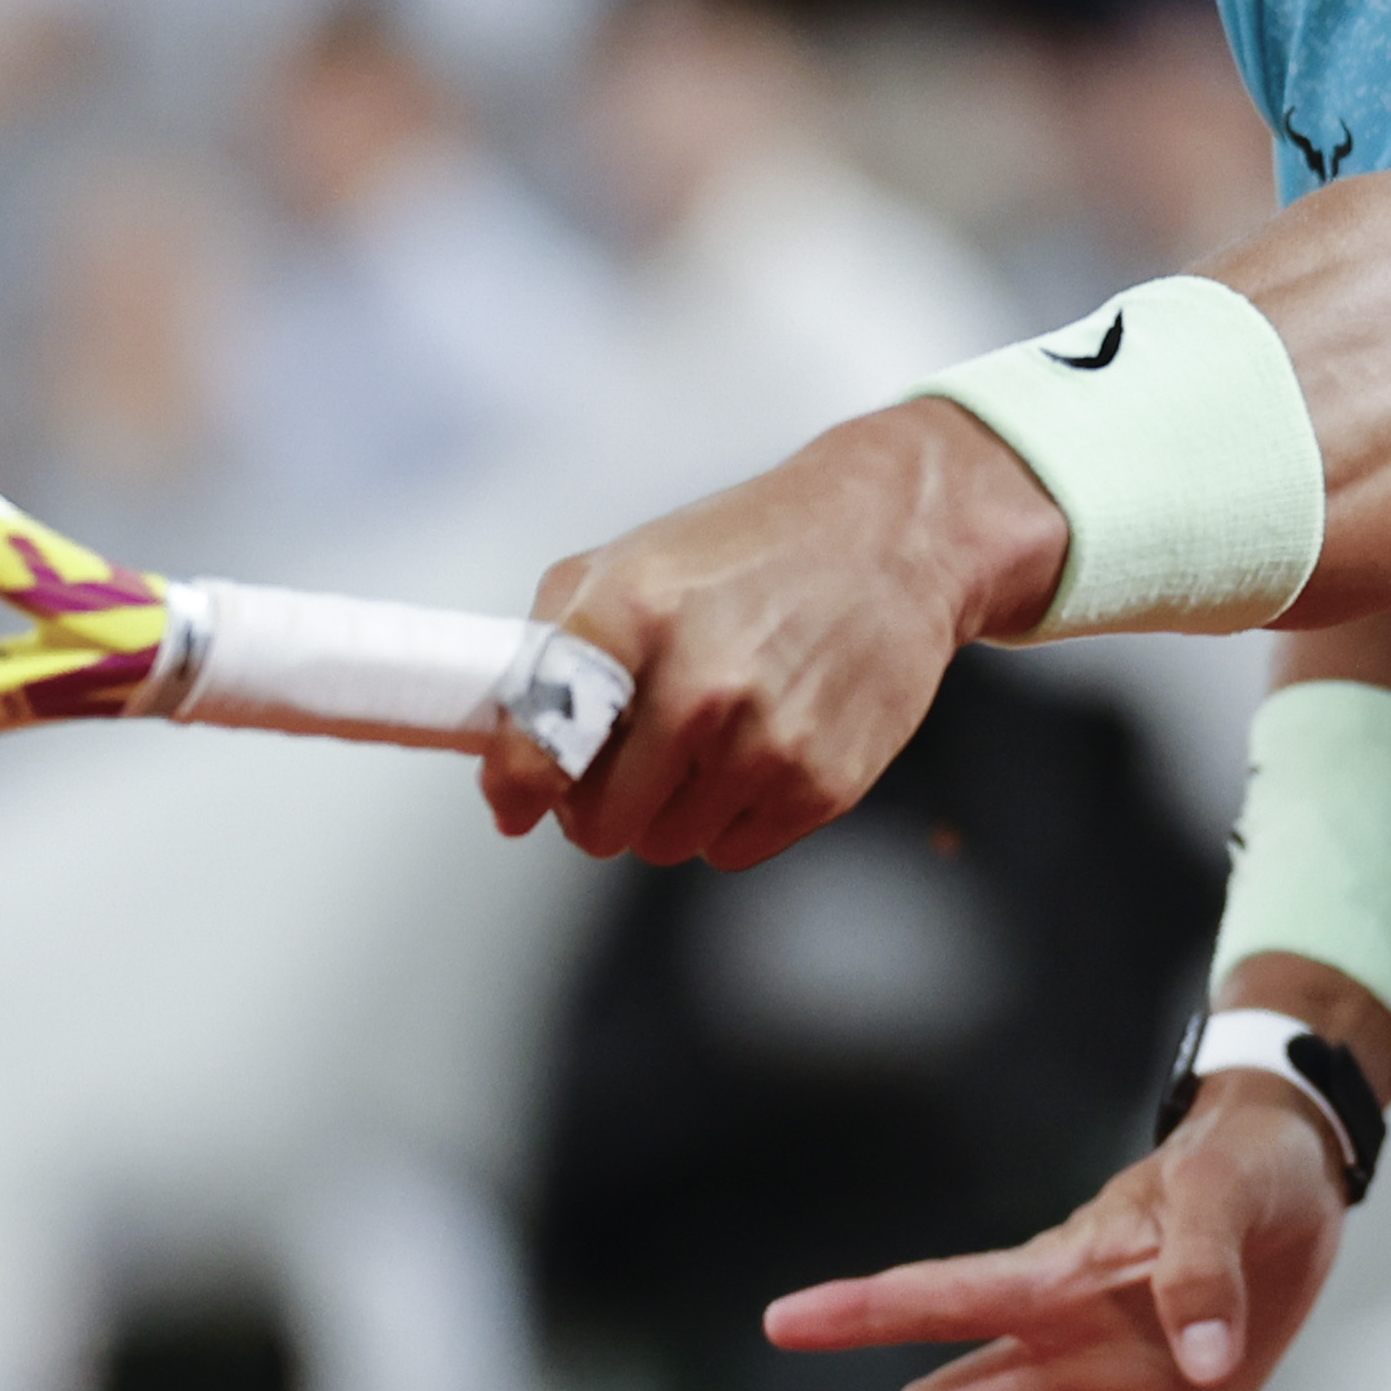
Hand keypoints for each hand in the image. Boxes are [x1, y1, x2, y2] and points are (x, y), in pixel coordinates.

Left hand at [490, 403, 1065, 870]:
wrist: (892, 539)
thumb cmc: (751, 551)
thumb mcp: (632, 561)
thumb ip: (552, 648)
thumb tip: (499, 753)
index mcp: (635, 613)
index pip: (543, 741)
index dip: (518, 785)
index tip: (515, 802)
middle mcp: (700, 684)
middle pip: (600, 823)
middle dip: (599, 805)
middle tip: (627, 762)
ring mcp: (766, 742)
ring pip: (664, 845)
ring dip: (668, 811)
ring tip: (705, 742)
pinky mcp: (821, 784)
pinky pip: (733, 851)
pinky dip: (731, 818)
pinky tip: (756, 751)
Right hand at [763, 1081, 1352, 1390]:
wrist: (1297, 1182)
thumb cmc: (1246, 1168)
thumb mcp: (1229, 1197)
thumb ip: (1206, 1276)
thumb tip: (1199, 1361)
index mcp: (1058, 1276)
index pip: (941, 1296)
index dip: (862, 1311)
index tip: (783, 1323)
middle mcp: (1054, 1339)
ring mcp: (1092, 1385)